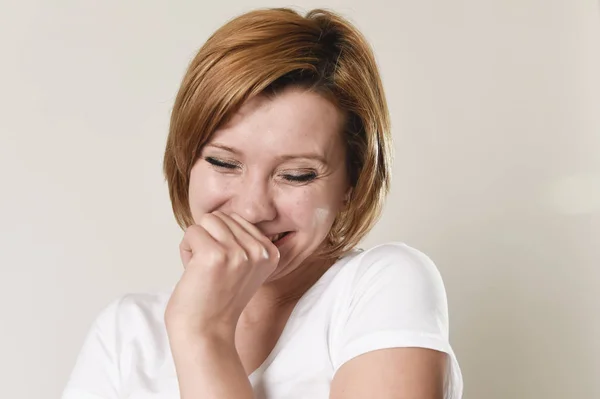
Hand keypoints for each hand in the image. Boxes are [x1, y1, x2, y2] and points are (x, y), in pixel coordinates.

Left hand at [164, 211, 279, 340]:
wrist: (206, 333)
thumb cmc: (217, 299)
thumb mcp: (244, 266)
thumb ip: (242, 240)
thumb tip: (223, 212)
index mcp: (271, 252)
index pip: (238, 219)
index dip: (222, 241)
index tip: (225, 269)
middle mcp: (260, 251)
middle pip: (223, 217)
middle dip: (209, 239)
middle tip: (211, 271)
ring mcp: (239, 252)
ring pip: (207, 220)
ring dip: (197, 243)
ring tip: (203, 271)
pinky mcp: (215, 255)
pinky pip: (192, 231)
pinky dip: (186, 250)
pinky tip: (193, 273)